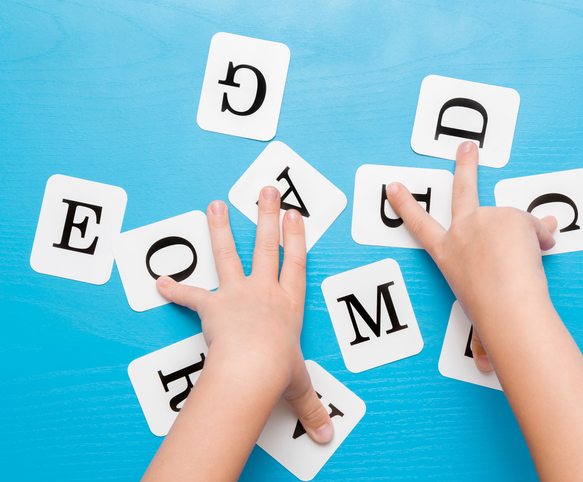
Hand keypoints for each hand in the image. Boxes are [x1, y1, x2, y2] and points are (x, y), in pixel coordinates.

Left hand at [156, 188, 333, 442]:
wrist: (253, 369)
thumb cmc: (278, 373)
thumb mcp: (300, 388)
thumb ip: (312, 408)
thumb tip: (328, 437)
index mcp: (289, 303)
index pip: (295, 262)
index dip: (296, 237)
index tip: (296, 215)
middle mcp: (265, 291)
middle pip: (266, 245)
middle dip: (267, 215)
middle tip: (267, 191)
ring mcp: (238, 294)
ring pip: (229, 254)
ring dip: (221, 228)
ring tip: (215, 204)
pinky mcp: (213, 306)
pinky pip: (190, 296)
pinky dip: (173, 289)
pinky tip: (158, 280)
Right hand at [385, 141, 556, 371]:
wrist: (504, 305)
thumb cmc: (487, 317)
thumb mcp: (476, 323)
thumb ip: (481, 342)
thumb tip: (486, 369)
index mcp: (447, 254)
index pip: (419, 226)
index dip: (405, 205)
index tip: (393, 187)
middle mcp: (462, 231)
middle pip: (462, 189)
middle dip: (464, 164)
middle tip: (467, 146)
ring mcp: (484, 219)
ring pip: (516, 222)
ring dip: (527, 238)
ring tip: (527, 262)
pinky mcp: (509, 215)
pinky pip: (536, 227)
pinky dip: (542, 240)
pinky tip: (538, 254)